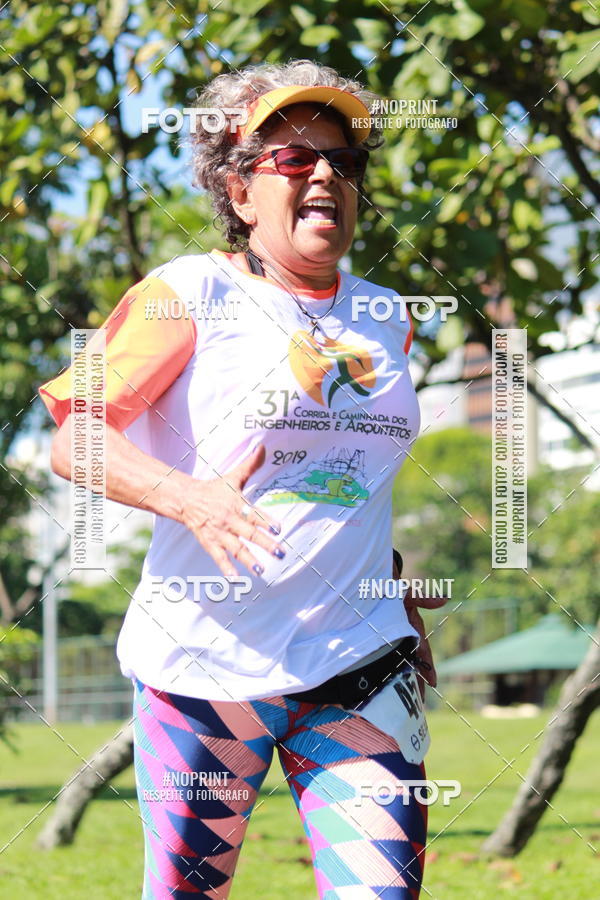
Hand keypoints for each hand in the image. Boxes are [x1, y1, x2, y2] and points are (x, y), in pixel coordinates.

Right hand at [179, 443, 283, 576]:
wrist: (186, 499)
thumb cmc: (215, 489)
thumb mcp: (233, 477)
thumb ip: (251, 464)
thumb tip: (263, 447)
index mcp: (237, 504)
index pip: (254, 514)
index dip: (267, 521)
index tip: (279, 529)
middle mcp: (229, 520)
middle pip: (249, 533)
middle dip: (265, 543)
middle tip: (280, 553)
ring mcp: (219, 533)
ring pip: (236, 548)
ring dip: (248, 559)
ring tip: (261, 570)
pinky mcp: (209, 542)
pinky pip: (218, 556)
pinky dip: (226, 568)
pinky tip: (235, 579)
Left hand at [393, 554, 447, 698]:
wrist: (372, 584)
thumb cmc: (391, 588)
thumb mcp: (406, 593)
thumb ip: (423, 597)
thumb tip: (444, 600)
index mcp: (414, 629)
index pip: (423, 651)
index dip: (428, 666)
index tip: (433, 681)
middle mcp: (405, 638)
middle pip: (412, 664)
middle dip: (416, 683)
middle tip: (419, 704)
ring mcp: (392, 642)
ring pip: (399, 666)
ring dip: (402, 683)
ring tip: (405, 705)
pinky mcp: (379, 645)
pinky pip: (382, 664)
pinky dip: (384, 676)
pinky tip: (382, 691)